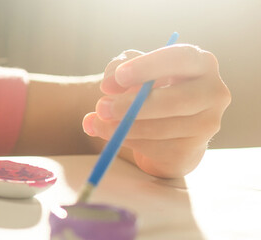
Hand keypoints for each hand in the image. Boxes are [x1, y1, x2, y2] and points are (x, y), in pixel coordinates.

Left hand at [82, 44, 230, 177]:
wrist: (164, 130)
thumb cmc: (148, 90)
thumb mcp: (131, 72)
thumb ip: (116, 69)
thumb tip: (108, 86)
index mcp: (200, 63)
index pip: (181, 58)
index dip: (149, 67)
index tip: (119, 76)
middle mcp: (213, 92)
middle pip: (178, 100)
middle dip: (135, 106)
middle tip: (102, 107)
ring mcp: (208, 124)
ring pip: (163, 128)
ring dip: (125, 127)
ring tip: (99, 122)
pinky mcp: (193, 150)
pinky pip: (157, 149)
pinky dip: (131, 142)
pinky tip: (118, 135)